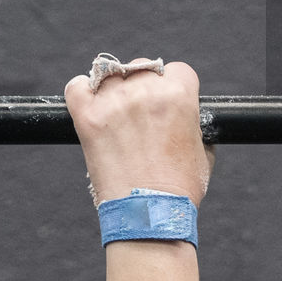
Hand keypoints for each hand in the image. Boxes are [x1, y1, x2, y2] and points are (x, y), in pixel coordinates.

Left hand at [64, 60, 213, 206]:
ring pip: (111, 75)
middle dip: (144, 86)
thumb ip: (195, 125)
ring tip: (118, 115)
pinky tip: (91, 104)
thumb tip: (188, 120)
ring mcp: (114, 103)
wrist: (149, 214)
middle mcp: (146, 92)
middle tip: (142, 114)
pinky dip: (82, 91)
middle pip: (143, 66)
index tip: (168, 101)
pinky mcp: (88, 118)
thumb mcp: (204, 151)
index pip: (177, 70)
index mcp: (180, 95)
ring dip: (115, 89)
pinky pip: (76, 87)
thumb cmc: (179, 187)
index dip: (174, 85)